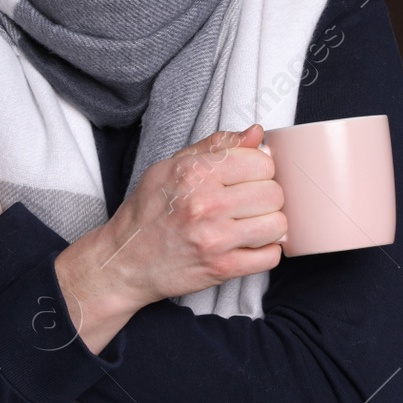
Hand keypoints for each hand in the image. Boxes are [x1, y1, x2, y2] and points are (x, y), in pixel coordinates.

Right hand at [56, 124, 286, 323]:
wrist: (125, 261)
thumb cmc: (148, 212)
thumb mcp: (171, 166)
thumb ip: (217, 146)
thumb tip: (256, 133)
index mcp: (194, 173)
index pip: (260, 162)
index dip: (260, 168)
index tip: (249, 177)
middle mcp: (206, 205)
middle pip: (274, 193)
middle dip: (267, 196)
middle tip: (249, 202)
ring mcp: (215, 240)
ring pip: (278, 225)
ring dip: (270, 224)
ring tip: (251, 224)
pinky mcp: (222, 269)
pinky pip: (270, 257)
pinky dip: (267, 251)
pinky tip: (250, 245)